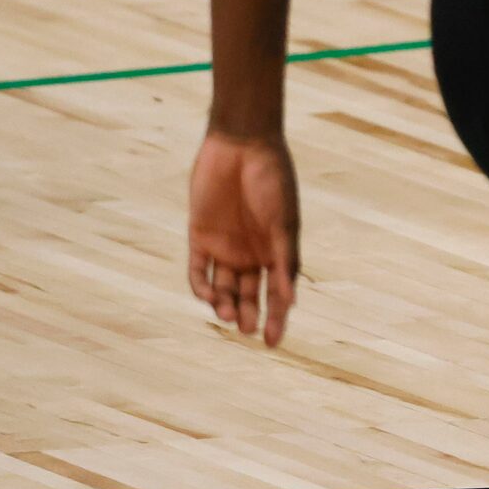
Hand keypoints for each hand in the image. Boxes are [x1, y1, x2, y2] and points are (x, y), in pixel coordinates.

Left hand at [188, 130, 300, 346]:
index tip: (273, 342)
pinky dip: (202, 287)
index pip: (277, 293)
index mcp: (276, 250)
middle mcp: (251, 252)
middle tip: (248, 331)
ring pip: (223, 288)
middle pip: (249, 295)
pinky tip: (209, 295)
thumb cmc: (273, 180)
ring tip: (229, 314)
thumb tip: (290, 300)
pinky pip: (198, 271)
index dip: (277, 318)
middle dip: (249, 315)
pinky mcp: (200, 237)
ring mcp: (225, 247)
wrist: (242, 145)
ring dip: (225, 305)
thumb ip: (284, 260)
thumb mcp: (283, 223)